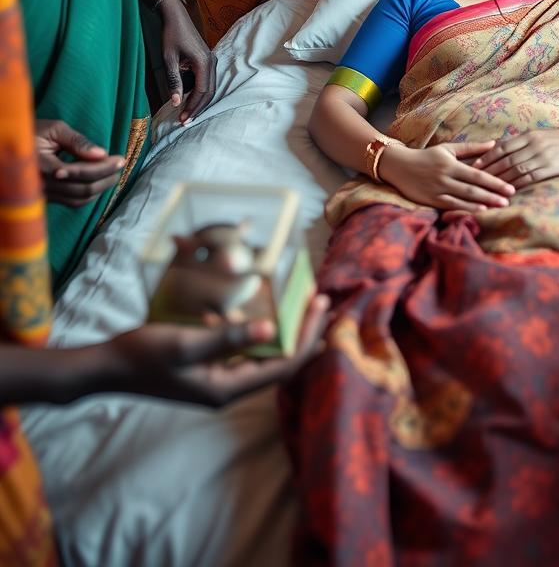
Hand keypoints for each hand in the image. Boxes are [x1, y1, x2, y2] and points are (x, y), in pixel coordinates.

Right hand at [36, 119, 123, 206]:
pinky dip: (89, 194)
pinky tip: (98, 181)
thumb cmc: (30, 133)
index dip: (104, 167)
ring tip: (113, 173)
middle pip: (83, 188)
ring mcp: (42, 195)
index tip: (120, 158)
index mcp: (41, 166)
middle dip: (106, 178)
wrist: (7, 148)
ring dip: (101, 188)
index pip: (80, 172)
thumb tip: (101, 154)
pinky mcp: (45, 199)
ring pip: (79, 199)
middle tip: (120, 165)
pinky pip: (71, 202)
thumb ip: (77, 141)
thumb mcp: (53, 129)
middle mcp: (40, 186)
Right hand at [101, 294, 328, 407]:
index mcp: (226, 389)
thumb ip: (229, 338)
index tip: (322, 308)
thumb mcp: (187, 344)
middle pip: (279, 361)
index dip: (307, 337)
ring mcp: (217, 379)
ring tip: (301, 302)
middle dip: (303, 331)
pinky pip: (242, 351)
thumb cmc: (143, 355)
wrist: (105, 368)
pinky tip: (260, 310)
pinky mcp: (208, 368)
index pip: (283, 366)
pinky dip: (257, 331)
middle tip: (321, 301)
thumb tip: (273, 330)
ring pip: (263, 355)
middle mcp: (227, 388)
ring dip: (284, 330)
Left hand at [159, 0, 216, 124]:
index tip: (183, 119)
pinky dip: (199, 92)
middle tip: (186, 121)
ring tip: (187, 113)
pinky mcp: (207, 60)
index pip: (202, 91)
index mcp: (204, 63)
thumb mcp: (168, 59)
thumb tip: (175, 102)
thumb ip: (173, 81)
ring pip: (210, 87)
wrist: (176, 16)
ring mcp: (211, 61)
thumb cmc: (171, 35)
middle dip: (198, 107)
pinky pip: (207, 81)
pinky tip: (189, 99)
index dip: (193, 107)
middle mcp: (212, 63)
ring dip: (199, 101)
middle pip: (209, 92)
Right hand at [379, 141, 515, 210]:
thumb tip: (493, 143)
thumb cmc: (427, 156)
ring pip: (463, 198)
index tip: (510, 187)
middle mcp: (445, 177)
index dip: (494, 181)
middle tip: (510, 199)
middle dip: (492, 194)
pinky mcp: (430, 200)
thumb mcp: (448, 148)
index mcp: (451, 164)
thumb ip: (471, 148)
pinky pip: (451, 206)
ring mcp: (438, 190)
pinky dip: (466, 209)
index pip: (477, 174)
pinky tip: (479, 211)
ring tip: (499, 206)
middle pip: (473, 188)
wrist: (399, 166)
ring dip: (482, 203)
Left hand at [472, 127, 558, 187]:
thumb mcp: (538, 135)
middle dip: (490, 170)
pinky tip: (509, 191)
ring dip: (501, 179)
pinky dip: (518, 184)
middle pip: (506, 159)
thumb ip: (520, 142)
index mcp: (528, 135)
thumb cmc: (558, 139)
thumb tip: (498, 148)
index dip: (487, 157)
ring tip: (488, 188)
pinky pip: (530, 177)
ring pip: (516, 169)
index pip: (502, 146)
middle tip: (476, 179)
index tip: (475, 166)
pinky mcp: (551, 168)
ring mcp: (542, 157)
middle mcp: (533, 145)